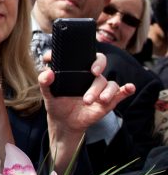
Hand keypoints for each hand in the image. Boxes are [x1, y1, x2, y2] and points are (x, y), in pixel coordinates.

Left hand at [38, 53, 134, 172]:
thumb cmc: (57, 103)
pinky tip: (129, 88)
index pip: (79, 56)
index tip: (72, 58)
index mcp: (75, 70)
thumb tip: (48, 72)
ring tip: (89, 101)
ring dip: (102, 91)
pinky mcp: (108, 99)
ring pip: (107, 82)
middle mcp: (89, 76)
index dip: (75, 51)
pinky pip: (120, 92)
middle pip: (99, 64)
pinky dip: (126, 89)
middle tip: (93, 72)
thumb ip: (45, 82)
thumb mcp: (47, 94)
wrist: (65, 122)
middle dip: (99, 65)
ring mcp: (100, 87)